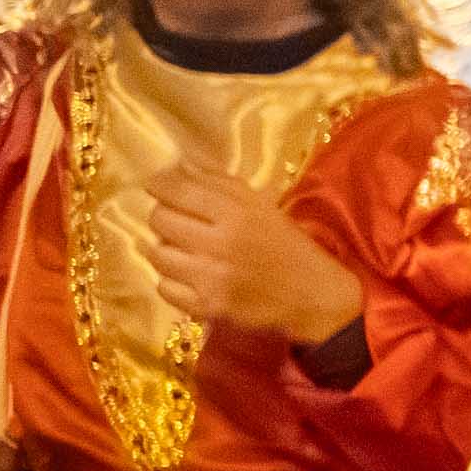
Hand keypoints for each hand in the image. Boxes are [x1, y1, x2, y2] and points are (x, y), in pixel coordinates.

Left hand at [149, 161, 369, 348]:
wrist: (313, 295)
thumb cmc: (286, 244)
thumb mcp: (260, 204)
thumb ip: (218, 183)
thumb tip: (177, 164)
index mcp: (237, 211)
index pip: (175, 188)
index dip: (158, 184)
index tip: (158, 185)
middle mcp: (220, 242)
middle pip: (159, 219)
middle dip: (163, 216)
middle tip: (177, 221)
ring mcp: (211, 277)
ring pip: (157, 254)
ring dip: (165, 249)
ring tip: (182, 250)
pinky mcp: (207, 306)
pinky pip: (164, 288)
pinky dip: (170, 281)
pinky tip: (188, 277)